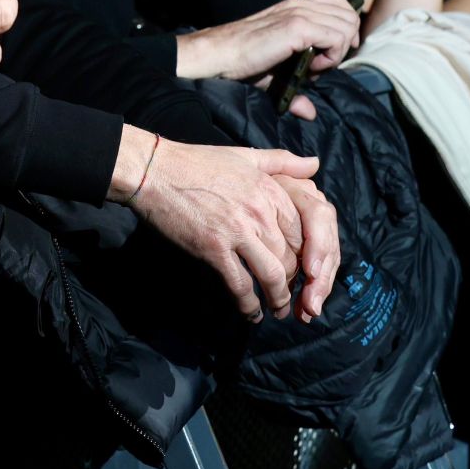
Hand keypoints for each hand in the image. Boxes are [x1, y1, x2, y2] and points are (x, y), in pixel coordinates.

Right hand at [127, 138, 335, 321]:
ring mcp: (237, 232)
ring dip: (278, 298)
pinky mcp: (214, 249)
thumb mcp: (245, 156)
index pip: (302, 232)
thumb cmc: (196, 162)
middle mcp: (259, 213)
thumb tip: (315, 163)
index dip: (306, 255)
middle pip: (291, 257)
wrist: (154, 171)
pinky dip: (249, 304)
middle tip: (291, 294)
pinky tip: (251, 313)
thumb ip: (283, 161)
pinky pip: (241, 285)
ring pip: (272, 275)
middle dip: (294, 281)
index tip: (301, 267)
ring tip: (278, 310)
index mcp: (270, 190)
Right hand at [176, 0, 361, 83]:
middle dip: (346, 42)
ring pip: (346, 25)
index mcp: (295, 8)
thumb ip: (296, 85)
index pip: (339, 4)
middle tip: (325, 63)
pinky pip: (336, 38)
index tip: (332, 54)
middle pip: (348, 13)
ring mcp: (299, 13)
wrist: (217, 56)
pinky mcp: (297, 26)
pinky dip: (331, 56)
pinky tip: (312, 68)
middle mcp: (300, 5)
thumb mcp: (275, 71)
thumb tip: (309, 112)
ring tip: (315, 67)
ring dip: (338, 51)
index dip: (344, 28)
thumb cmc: (240, 63)